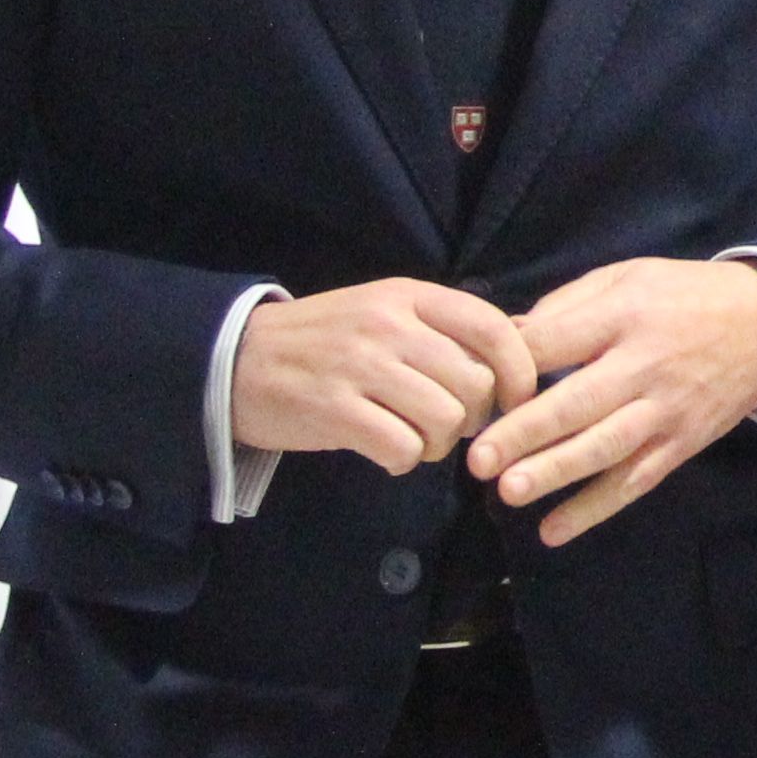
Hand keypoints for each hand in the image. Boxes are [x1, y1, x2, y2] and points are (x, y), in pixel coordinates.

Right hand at [229, 278, 538, 476]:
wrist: (235, 359)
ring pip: (445, 420)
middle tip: (449, 426)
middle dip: (473, 418)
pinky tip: (387, 453)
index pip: (495, 329)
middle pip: (475, 384)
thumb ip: (443, 328)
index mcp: (409, 296)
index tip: (514, 400)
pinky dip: (404, 461)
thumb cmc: (325, 341)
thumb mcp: (385, 312)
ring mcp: (360, 366)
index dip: (518, 372)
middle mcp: (389, 325)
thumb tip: (521, 348)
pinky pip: (403, 448)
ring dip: (439, 444)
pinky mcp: (334, 410)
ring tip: (415, 439)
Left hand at [463, 258, 756, 547]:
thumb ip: (566, 304)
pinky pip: (636, 480)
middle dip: (526, 433)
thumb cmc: (684, 296)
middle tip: (478, 459)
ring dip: (557, 472)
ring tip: (509, 492)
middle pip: (579, 402)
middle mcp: (645, 364)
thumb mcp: (627, 276)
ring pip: (606, 447)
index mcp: (624, 315)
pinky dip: (597, 508)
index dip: (513, 366)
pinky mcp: (682, 444)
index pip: (556, 342)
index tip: (473, 389)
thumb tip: (506, 339)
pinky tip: (554, 531)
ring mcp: (666, 409)